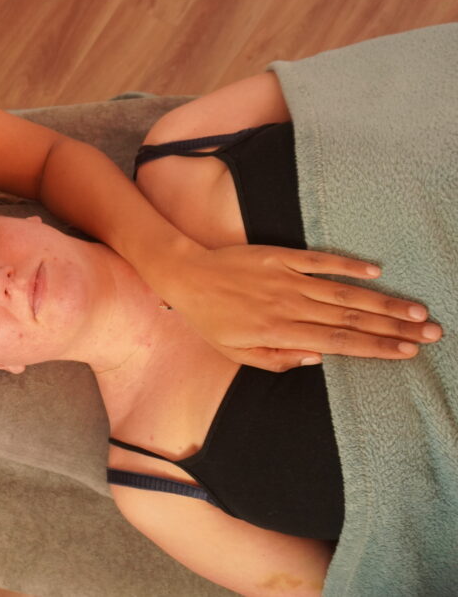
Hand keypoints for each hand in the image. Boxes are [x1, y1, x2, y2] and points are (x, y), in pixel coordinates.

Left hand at [155, 244, 441, 370]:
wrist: (185, 276)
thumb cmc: (209, 320)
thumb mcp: (235, 353)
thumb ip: (277, 360)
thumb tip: (320, 358)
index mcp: (280, 333)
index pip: (339, 343)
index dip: (376, 348)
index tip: (408, 352)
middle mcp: (290, 306)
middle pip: (352, 320)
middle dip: (394, 328)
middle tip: (432, 333)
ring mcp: (288, 279)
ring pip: (344, 293)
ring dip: (383, 302)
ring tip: (416, 310)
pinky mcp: (281, 256)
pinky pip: (320, 260)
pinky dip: (349, 265)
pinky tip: (375, 272)